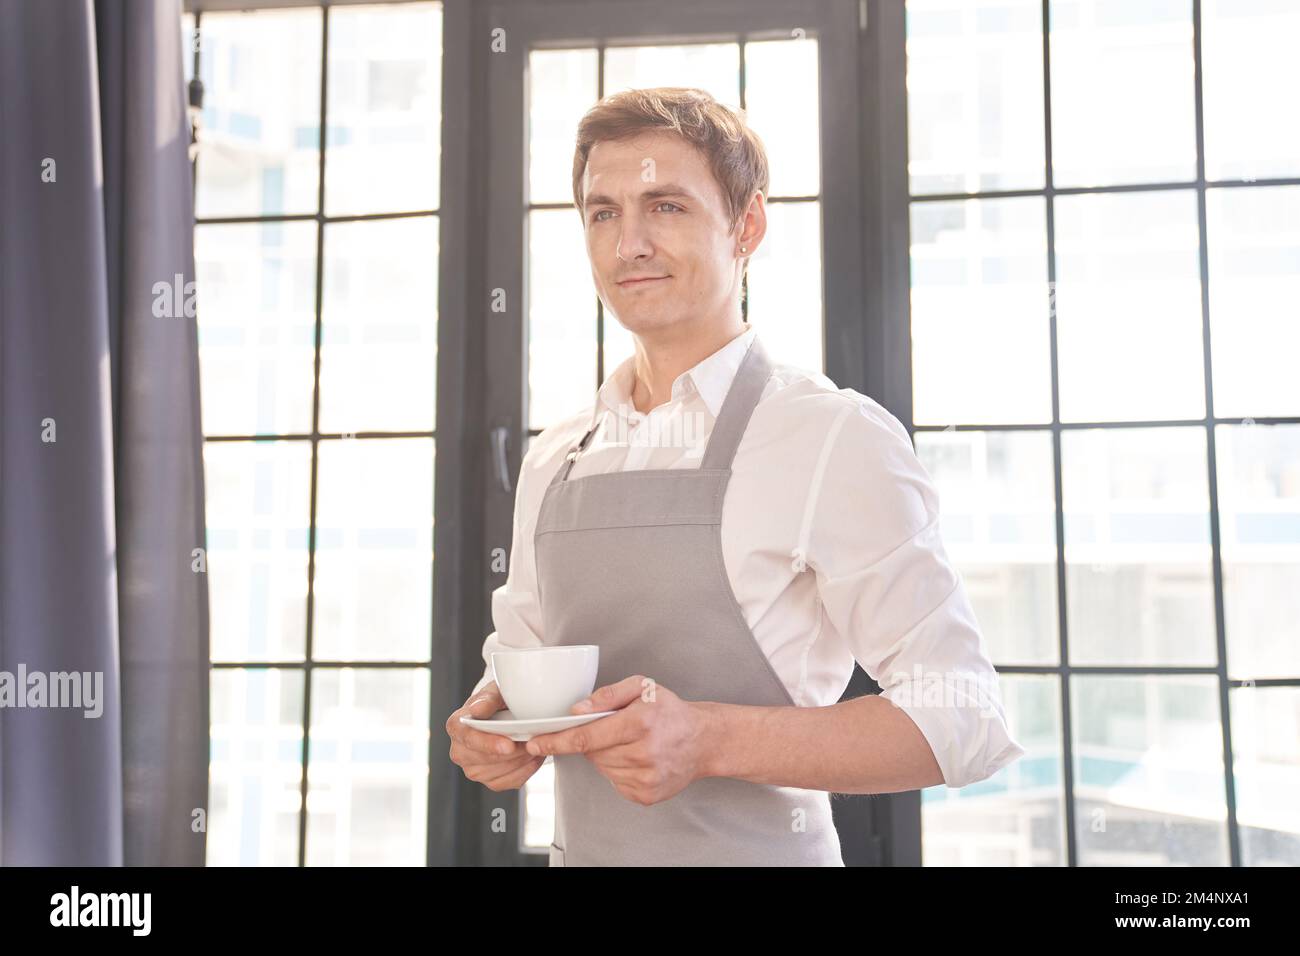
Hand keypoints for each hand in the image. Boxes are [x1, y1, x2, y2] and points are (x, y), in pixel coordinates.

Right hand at [446, 681, 545, 790]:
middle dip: (512, 753)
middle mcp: (460, 750)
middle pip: (484, 760)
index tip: (509, 745)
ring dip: (521, 761)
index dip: (488, 744)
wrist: (506, 714)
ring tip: (536, 747)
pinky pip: (509, 782)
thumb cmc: (497, 701)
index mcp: (457, 726)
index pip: (467, 738)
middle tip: (532, 742)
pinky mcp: (489, 780)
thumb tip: (478, 709)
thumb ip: (487, 699)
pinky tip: (534, 757)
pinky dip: (526, 770)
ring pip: (498, 774)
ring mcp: (473, 768)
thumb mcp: (495, 691)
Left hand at [524, 676, 709, 805]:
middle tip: (614, 729)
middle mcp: (644, 753)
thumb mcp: (642, 687)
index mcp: (640, 723)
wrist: (703, 741)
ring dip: (605, 755)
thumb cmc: (669, 711)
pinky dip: (618, 769)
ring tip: (630, 742)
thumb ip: (606, 694)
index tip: (534, 742)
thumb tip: (575, 710)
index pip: (586, 736)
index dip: (556, 741)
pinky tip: (636, 758)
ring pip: (602, 768)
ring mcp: (645, 778)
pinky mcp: (646, 795)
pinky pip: (615, 782)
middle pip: (592, 752)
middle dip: (592, 741)